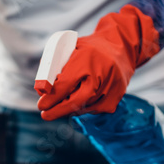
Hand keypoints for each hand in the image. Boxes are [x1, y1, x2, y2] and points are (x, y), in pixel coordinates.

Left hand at [37, 5, 159, 120]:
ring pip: (83, 108)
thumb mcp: (71, 48)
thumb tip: (41, 90)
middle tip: (45, 115)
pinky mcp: (114, 100)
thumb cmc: (90, 49)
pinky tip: (82, 97)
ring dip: (69, 108)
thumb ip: (54, 65)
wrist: (122, 49)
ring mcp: (109, 89)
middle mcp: (100, 75)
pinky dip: (83, 107)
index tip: (41, 105)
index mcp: (86, 59)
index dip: (50, 98)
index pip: (64, 85)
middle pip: (75, 102)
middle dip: (57, 111)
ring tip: (63, 101)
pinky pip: (93, 109)